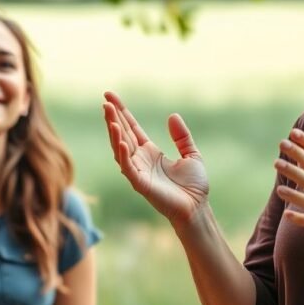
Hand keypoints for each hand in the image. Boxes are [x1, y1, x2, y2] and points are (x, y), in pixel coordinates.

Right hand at [103, 91, 209, 225]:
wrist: (197, 208)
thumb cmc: (194, 186)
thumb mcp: (191, 154)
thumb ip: (181, 136)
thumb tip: (172, 115)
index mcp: (150, 152)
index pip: (131, 128)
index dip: (122, 112)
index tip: (110, 96)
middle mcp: (140, 160)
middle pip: (123, 134)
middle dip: (113, 117)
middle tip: (105, 100)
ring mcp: (138, 171)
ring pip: (120, 148)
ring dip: (114, 132)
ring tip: (108, 114)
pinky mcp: (140, 184)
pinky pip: (127, 167)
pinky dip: (122, 154)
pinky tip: (120, 140)